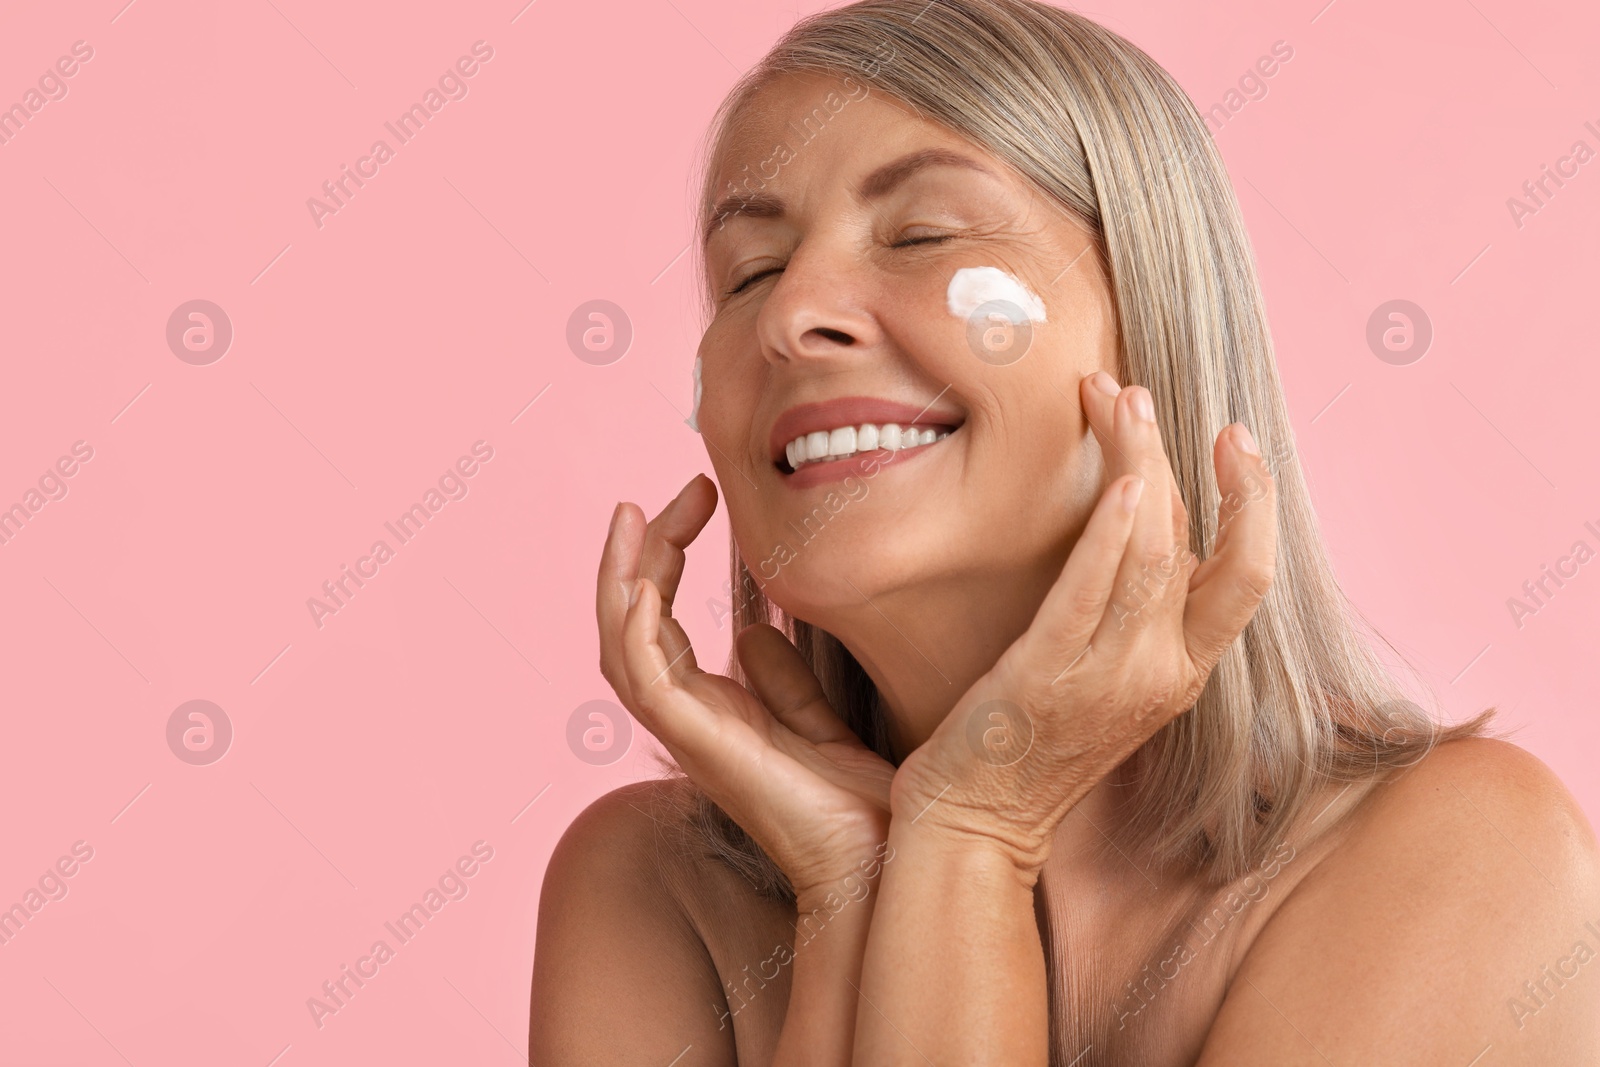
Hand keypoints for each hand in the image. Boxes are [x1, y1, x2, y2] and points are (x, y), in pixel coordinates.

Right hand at [598, 474, 896, 899]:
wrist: (878, 857)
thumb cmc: (855, 803)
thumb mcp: (819, 718)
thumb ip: (784, 679)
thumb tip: (760, 630)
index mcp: (711, 706)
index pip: (661, 617)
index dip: (668, 552)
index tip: (701, 495)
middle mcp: (689, 716)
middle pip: (631, 621)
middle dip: (640, 549)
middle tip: (670, 492)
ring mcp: (689, 731)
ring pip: (621, 645)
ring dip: (620, 577)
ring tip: (630, 514)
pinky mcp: (700, 744)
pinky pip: (644, 681)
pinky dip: (636, 629)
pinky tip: (647, 582)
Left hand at [890, 373, 1277, 874]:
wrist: (975, 824)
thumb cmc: (1030, 745)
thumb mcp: (1104, 679)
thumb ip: (1131, 613)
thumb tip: (1139, 524)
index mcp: (1180, 674)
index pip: (1247, 576)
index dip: (1253, 502)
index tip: (1234, 438)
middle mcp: (1160, 675)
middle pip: (1204, 548)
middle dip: (1194, 463)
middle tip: (1153, 396)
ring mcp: (1108, 678)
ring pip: (1151, 552)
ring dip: (1140, 463)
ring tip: (1117, 399)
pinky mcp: (1047, 675)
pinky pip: (1092, 591)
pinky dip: (1112, 532)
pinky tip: (1122, 480)